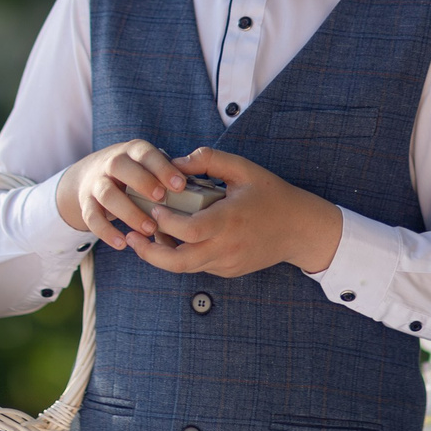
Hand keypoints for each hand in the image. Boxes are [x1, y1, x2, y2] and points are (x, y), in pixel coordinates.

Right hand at [57, 138, 185, 248]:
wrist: (89, 177)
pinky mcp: (86, 204)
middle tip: (161, 200)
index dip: (162, 168)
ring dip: (128, 211)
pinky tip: (123, 243)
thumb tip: (202, 192)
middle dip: (142, 182)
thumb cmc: (134, 174)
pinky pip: (92, 218)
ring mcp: (96, 183)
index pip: (146, 154)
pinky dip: (106, 231)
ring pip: (108, 194)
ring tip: (149, 229)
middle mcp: (112, 163)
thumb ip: (169, 174)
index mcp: (133, 152)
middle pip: (120, 167)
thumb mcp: (148, 165)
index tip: (180, 185)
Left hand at [124, 148, 343, 279]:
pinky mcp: (228, 271)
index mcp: (229, 221)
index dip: (165, 223)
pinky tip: (171, 240)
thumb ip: (209, 160)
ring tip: (144, 238)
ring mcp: (227, 263)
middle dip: (149, 252)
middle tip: (130, 237)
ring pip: (185, 267)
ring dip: (161, 255)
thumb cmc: (272, 195)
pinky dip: (181, 256)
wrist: (300, 229)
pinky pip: (198, 266)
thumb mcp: (244, 169)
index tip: (153, 208)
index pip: (188, 230)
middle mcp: (226, 247)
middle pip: (178, 261)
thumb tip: (176, 160)